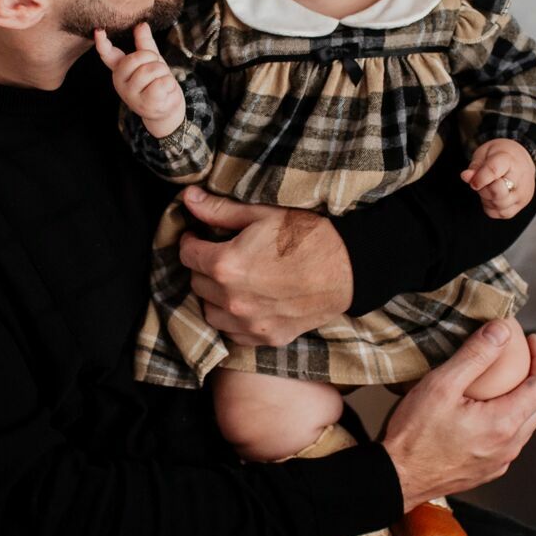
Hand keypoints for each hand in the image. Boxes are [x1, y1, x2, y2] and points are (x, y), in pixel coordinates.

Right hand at [94, 22, 183, 137]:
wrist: (167, 111)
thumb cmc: (157, 83)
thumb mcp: (151, 61)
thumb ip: (144, 44)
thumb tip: (141, 25)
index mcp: (120, 69)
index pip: (108, 54)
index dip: (103, 43)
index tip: (98, 30)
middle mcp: (120, 82)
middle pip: (139, 57)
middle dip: (154, 60)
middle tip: (157, 72)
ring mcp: (131, 95)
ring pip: (151, 70)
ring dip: (164, 74)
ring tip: (162, 83)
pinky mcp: (145, 104)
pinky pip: (161, 83)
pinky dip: (169, 84)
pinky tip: (165, 92)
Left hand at [177, 187, 352, 346]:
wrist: (348, 267)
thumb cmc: (307, 235)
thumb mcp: (262, 215)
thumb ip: (220, 211)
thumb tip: (188, 198)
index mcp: (225, 265)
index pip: (187, 255)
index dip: (192, 241)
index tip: (199, 237)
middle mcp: (232, 299)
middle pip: (196, 283)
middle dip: (204, 267)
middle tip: (220, 255)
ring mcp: (250, 323)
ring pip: (210, 311)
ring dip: (214, 296)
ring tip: (232, 280)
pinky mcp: (267, 337)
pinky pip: (233, 333)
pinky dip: (233, 319)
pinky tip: (247, 302)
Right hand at [381, 325, 535, 511]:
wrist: (396, 478)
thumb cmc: (414, 434)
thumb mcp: (441, 384)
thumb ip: (475, 354)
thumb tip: (502, 330)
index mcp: (504, 424)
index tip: (531, 341)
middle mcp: (509, 446)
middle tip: (524, 354)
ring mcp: (500, 462)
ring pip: (526, 424)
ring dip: (524, 397)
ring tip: (507, 377)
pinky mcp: (487, 470)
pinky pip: (510, 440)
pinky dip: (508, 417)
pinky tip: (488, 407)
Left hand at [461, 139, 535, 219]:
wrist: (522, 159)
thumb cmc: (502, 155)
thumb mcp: (485, 153)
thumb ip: (475, 166)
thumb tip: (465, 176)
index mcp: (509, 159)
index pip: (493, 171)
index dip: (479, 178)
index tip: (472, 179)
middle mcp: (520, 179)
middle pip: (496, 193)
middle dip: (483, 189)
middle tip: (482, 181)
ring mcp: (522, 194)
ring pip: (498, 206)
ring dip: (486, 198)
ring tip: (489, 186)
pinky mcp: (520, 205)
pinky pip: (500, 213)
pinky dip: (492, 206)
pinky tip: (493, 195)